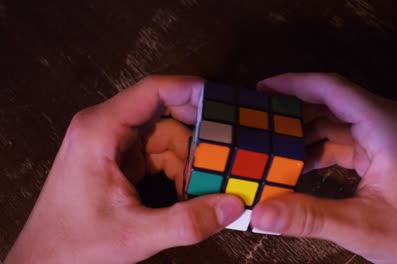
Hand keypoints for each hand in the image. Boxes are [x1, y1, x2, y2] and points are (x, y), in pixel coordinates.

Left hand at [5, 76, 243, 263]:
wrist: (44, 261)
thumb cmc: (73, 244)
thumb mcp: (135, 234)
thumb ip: (187, 221)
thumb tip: (231, 205)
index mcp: (101, 130)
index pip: (154, 90)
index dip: (191, 90)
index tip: (221, 101)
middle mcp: (105, 128)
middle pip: (165, 115)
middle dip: (196, 137)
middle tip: (222, 156)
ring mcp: (111, 143)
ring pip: (165, 137)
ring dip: (187, 160)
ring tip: (201, 187)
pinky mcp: (117, 159)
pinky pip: (157, 153)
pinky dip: (175, 170)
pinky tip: (183, 193)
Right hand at [250, 73, 396, 263]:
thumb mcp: (362, 227)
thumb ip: (308, 217)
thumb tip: (260, 214)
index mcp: (387, 126)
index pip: (332, 88)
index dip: (293, 84)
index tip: (261, 88)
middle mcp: (387, 121)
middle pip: (330, 102)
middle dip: (292, 109)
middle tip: (257, 118)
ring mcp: (386, 135)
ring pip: (335, 121)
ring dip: (303, 131)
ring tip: (270, 142)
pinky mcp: (383, 150)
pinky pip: (343, 140)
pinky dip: (318, 148)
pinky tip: (296, 163)